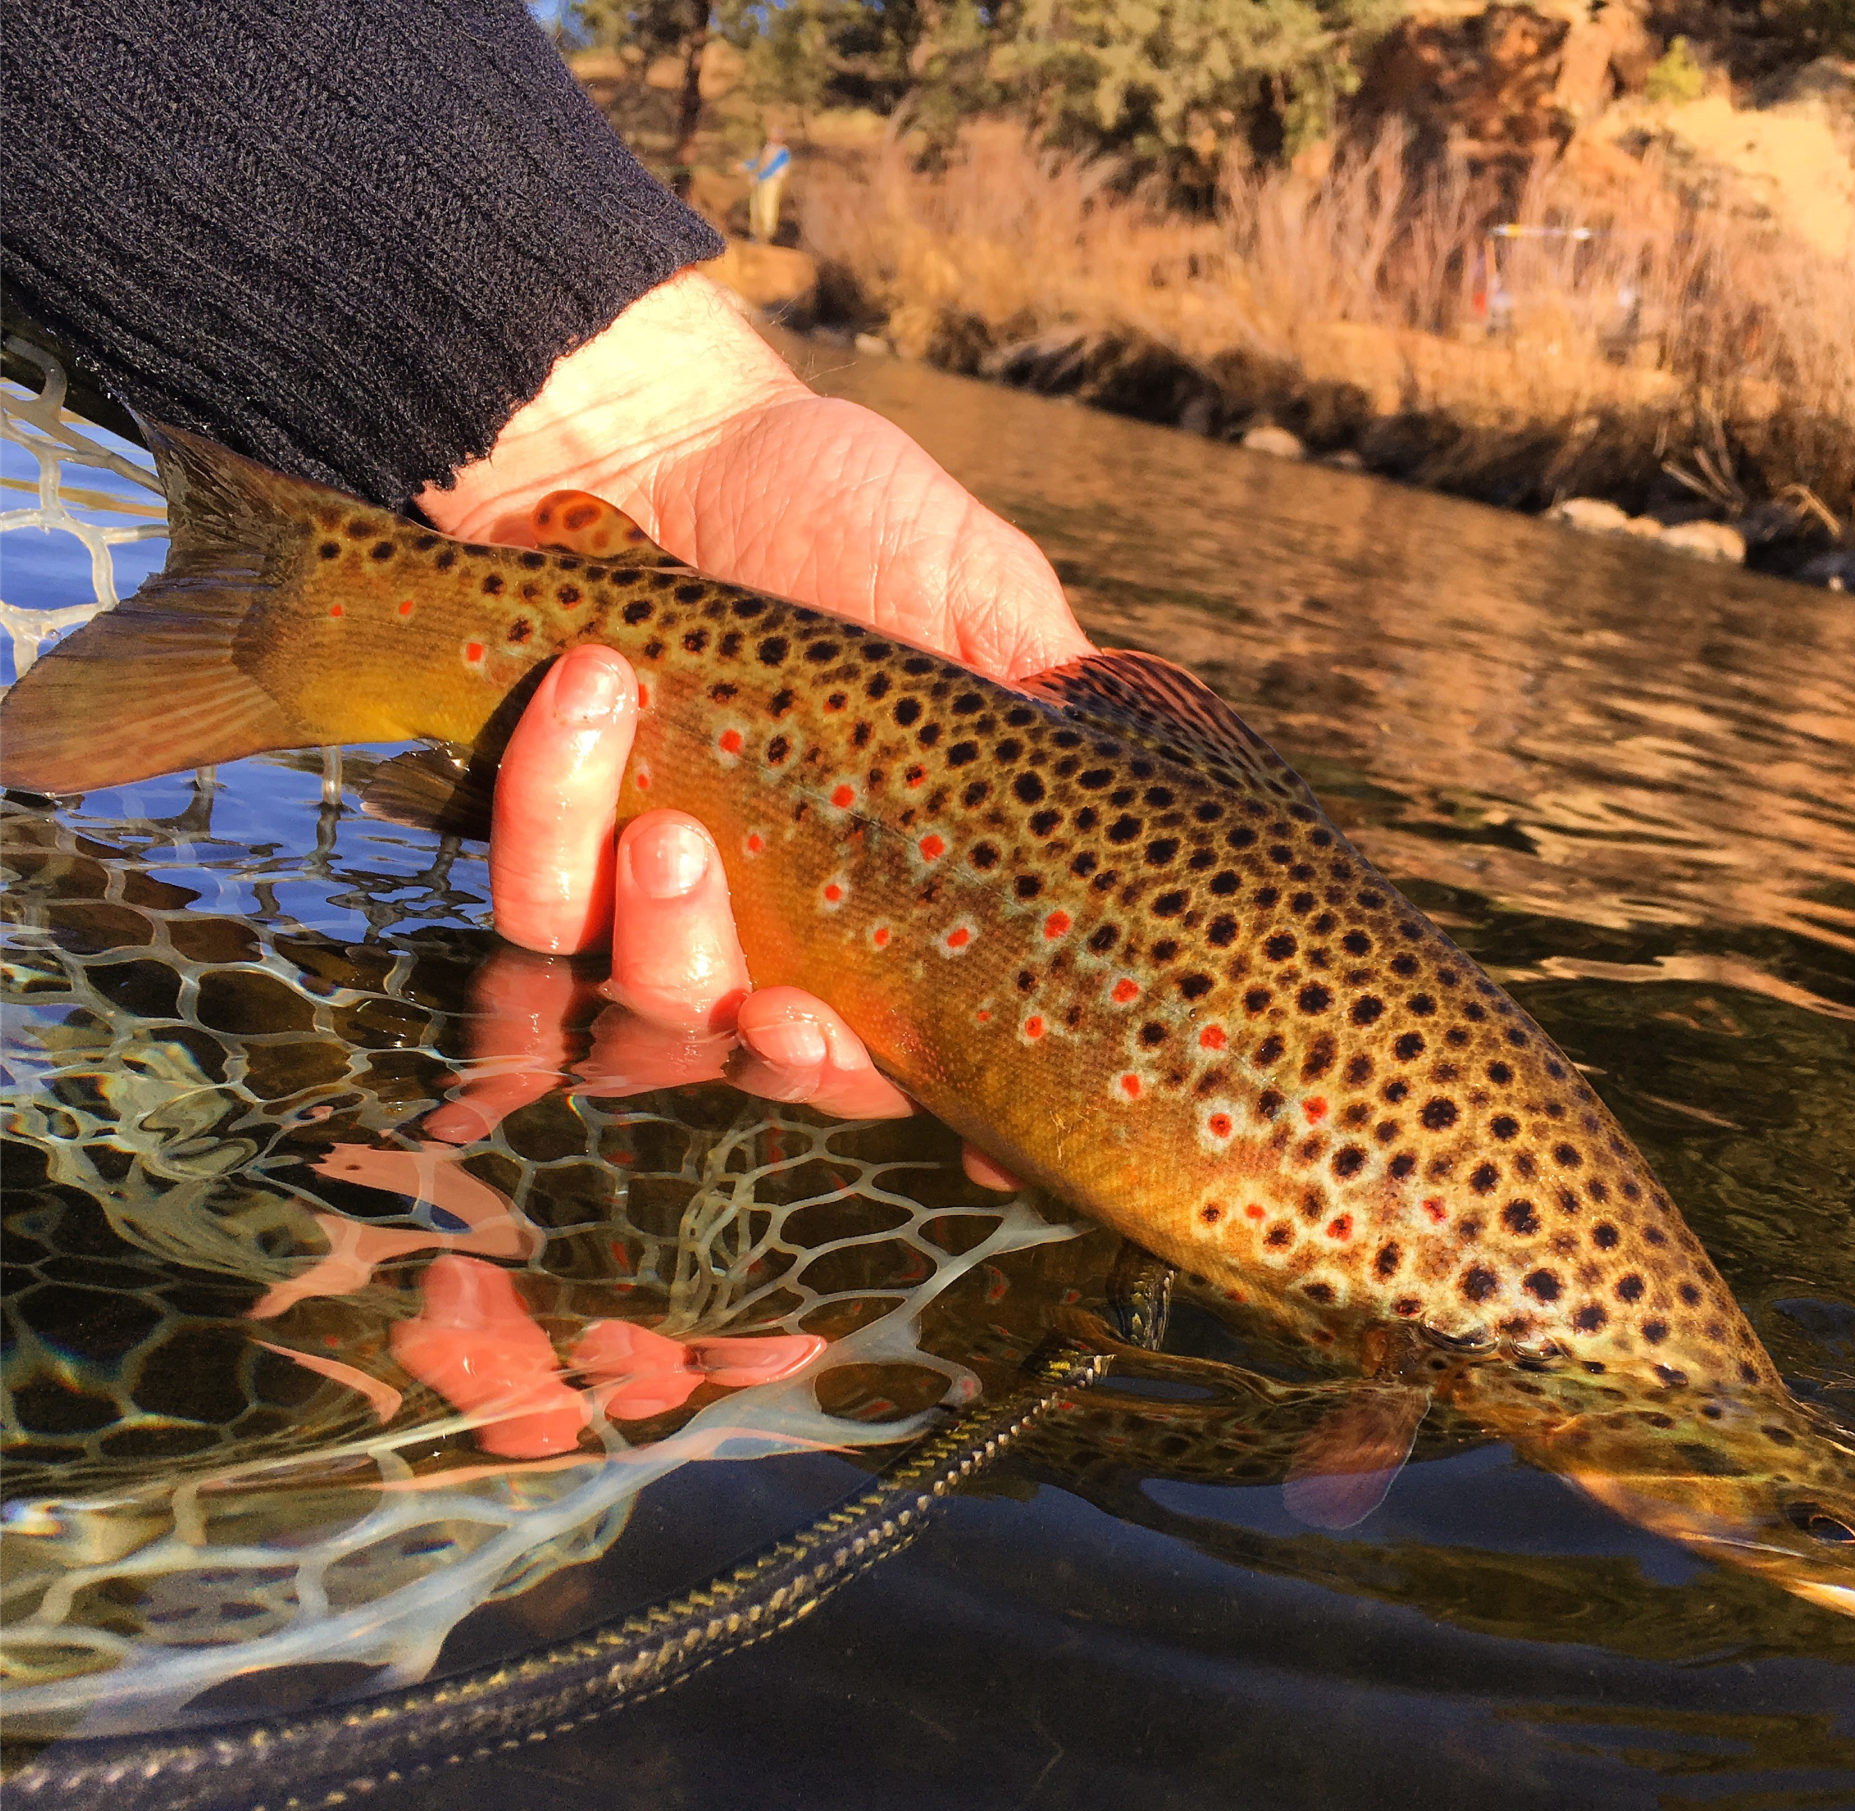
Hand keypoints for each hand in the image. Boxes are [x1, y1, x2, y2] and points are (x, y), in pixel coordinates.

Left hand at [417, 273, 1071, 1183]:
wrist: (668, 431)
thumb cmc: (843, 512)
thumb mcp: (984, 595)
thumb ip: (1043, 702)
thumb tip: (1138, 824)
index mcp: (883, 901)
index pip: (913, 1044)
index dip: (944, 1109)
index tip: (970, 1148)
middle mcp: (767, 926)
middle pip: (761, 1062)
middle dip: (771, 1051)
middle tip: (779, 1000)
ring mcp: (643, 902)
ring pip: (636, 1006)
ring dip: (656, 937)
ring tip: (668, 819)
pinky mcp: (539, 850)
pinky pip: (529, 902)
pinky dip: (554, 817)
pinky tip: (588, 693)